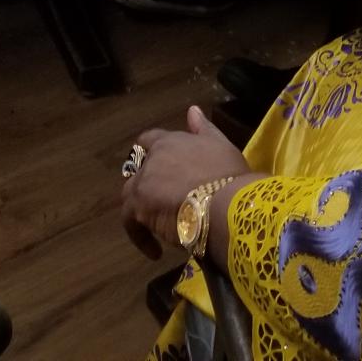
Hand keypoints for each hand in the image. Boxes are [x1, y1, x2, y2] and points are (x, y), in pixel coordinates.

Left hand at [120, 106, 249, 260]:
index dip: (153, 154)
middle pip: (139, 170)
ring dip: (143, 209)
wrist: (228, 203)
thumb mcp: (222, 147)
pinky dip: (140, 236)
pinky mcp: (139, 207)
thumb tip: (192, 111)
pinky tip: (155, 251)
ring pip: (132, 195)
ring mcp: (144, 182)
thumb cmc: (231, 176)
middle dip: (148, 186)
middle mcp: (153, 158)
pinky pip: (131, 222)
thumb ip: (204, 129)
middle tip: (165, 205)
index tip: (163, 170)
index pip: (150, 140)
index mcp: (172, 141)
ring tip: (160, 227)